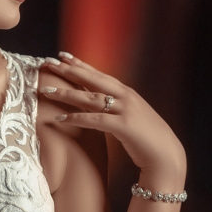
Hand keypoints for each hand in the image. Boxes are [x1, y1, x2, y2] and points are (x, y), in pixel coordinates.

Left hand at [40, 52, 186, 183]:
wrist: (166, 155)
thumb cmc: (145, 139)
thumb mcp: (129, 117)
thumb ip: (113, 108)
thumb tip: (94, 104)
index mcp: (127, 93)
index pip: (100, 74)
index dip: (81, 64)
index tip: (63, 55)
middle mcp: (126, 97)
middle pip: (93, 80)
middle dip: (69, 70)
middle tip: (49, 62)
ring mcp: (126, 110)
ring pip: (90, 98)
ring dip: (66, 94)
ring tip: (46, 91)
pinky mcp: (124, 126)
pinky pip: (95, 120)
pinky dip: (76, 118)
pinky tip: (60, 119)